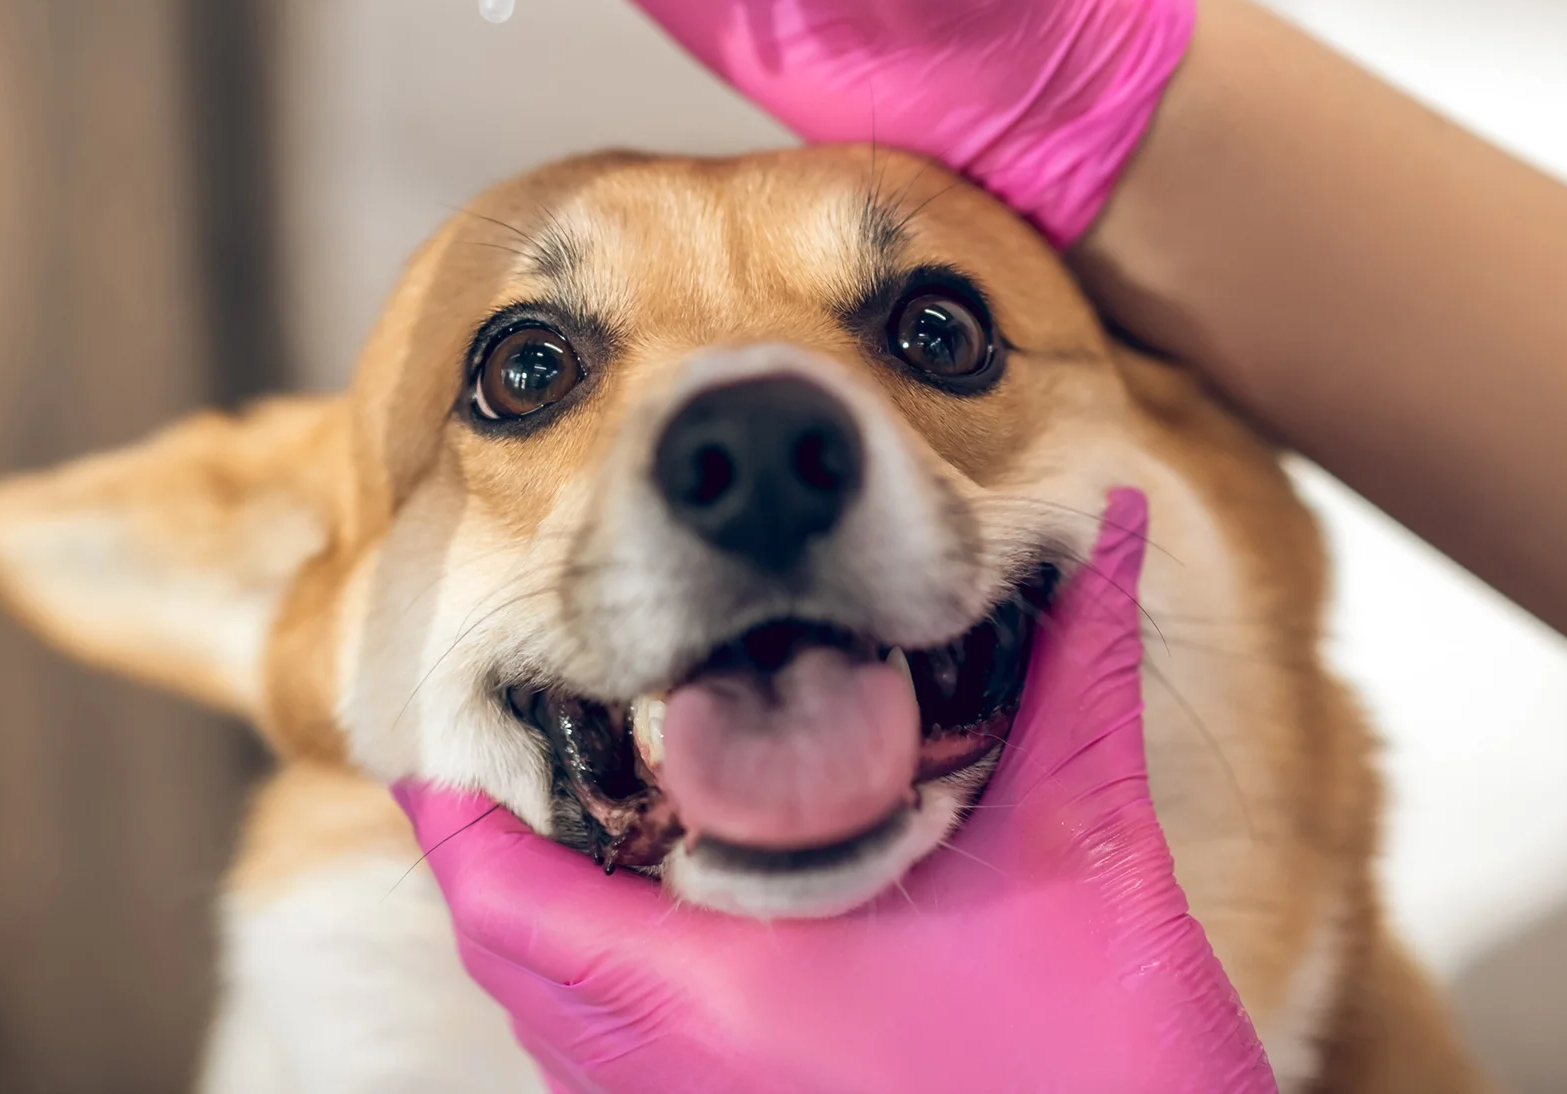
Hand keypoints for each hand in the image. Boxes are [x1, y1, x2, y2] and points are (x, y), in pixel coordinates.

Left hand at [394, 490, 1275, 1092]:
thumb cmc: (1106, 1072)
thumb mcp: (1084, 856)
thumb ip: (1077, 679)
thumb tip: (1111, 527)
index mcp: (706, 998)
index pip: (502, 896)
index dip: (454, 802)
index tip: (458, 712)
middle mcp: (666, 1077)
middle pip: (507, 954)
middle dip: (497, 843)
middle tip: (526, 741)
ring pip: (553, 1018)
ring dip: (551, 917)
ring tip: (587, 812)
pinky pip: (611, 1063)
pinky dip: (607, 986)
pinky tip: (678, 921)